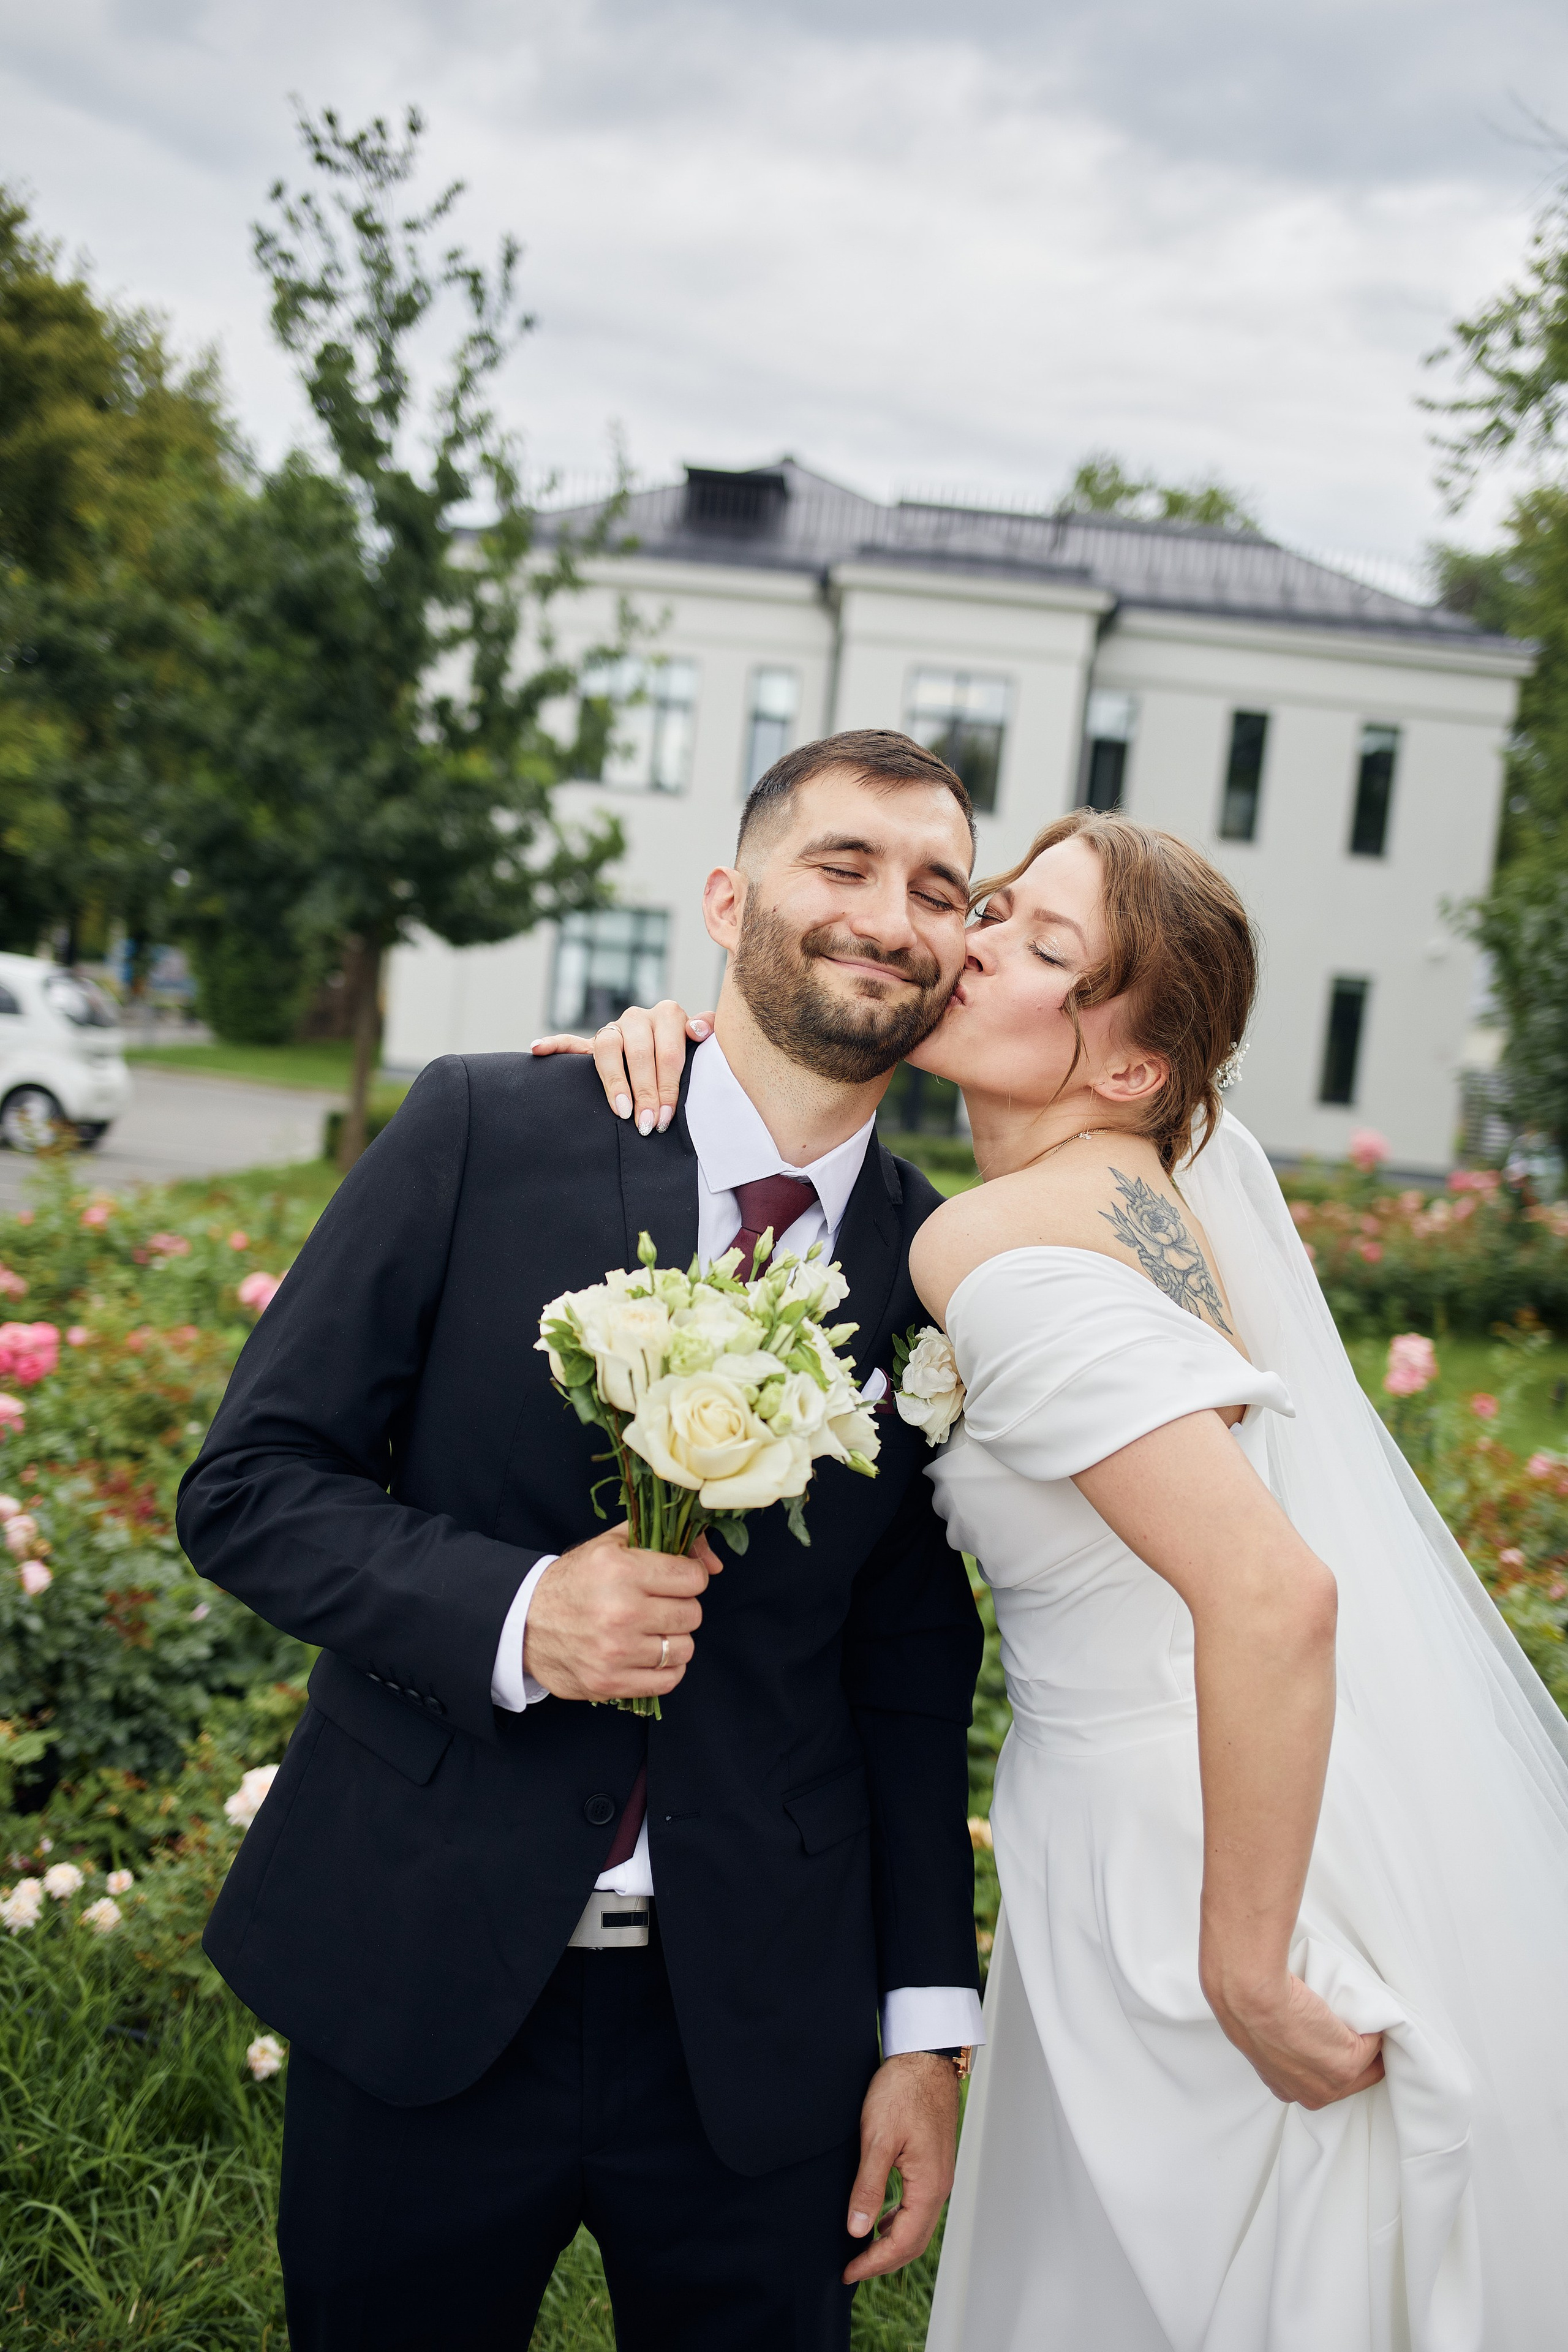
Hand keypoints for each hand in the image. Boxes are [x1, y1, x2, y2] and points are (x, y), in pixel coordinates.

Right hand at [522, 1525, 720, 1703]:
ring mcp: (615, 1652)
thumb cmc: (575, 1581)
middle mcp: (620, 1612)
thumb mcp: (612, 1545)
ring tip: (652, 1630)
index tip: (676, 1579)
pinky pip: (668, 1680)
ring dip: (673, 1639)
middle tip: (659, 1605)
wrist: (524, 1622)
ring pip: (684, 1648)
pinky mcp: (610, 1683)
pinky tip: (648, 1654)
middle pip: (691, 1614)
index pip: (693, 1579)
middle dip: (680, 1607)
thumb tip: (714, 1562)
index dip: (689, 1577)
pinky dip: (665, 1668)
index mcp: (621, 1571)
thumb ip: (664, 1539)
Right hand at [530, 999, 712, 1135]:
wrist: (673, 1050)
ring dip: (613, 1080)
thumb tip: (701, 1030)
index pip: (667, 1052)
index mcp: (668, 1015)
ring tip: (619, 1110)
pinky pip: (570, 1041)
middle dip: (644, 1092)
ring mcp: (614, 1029)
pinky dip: (554, 1044)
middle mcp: (639, 1017)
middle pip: (638, 1052)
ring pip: (607, 1046)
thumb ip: (707, 1031)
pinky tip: (538, 1049)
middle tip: (647, 1124)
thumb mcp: (704, 1046)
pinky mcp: (593, 1042)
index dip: (667, 1086)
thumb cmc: (690, 1057)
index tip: (665, 1116)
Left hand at [842, 2053, 959, 2284]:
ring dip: (891, 2243)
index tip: (849, 2272)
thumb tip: (857, 2229)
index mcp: (929, 2185)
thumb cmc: (903, 2091)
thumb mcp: (877, 2138)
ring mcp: (939, 2175)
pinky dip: (899, 2222)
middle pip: (914, 2242)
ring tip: (861, 2250)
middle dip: (883, 2260)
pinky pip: (918, 2207)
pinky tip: (880, 2218)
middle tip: (852, 2269)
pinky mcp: (933, 2164)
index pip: (903, 2242)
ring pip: (917, 2226)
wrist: (924, 2058)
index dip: (874, 2262)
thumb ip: (868, 2186)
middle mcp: (939, 2186)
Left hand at [1203, 1964, 1384, 2109]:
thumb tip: (1301, 2032)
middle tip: (1362, 2026)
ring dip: (1369, 2039)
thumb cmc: (1251, 2006)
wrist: (1252, 1999)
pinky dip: (1372, 2023)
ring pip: (1367, 2063)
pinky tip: (1361, 2007)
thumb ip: (1285, 2048)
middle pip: (1353, 2080)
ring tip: (1363, 2015)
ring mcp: (1332, 2083)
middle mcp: (1311, 2095)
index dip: (1336, 2059)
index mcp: (1288, 2089)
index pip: (1326, 2082)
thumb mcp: (1263, 2038)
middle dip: (1362, 2056)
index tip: (1340, 2039)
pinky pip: (1373, 2042)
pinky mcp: (1348, 2063)